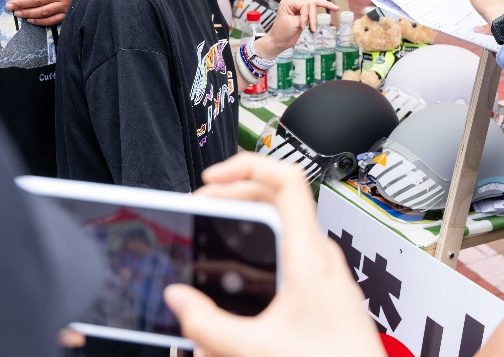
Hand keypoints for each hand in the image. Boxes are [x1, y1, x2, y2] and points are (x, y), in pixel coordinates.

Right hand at [164, 154, 381, 356]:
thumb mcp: (258, 349)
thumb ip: (210, 326)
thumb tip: (179, 301)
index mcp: (310, 255)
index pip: (286, 179)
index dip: (246, 165)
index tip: (213, 177)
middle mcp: (321, 256)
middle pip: (273, 201)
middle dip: (231, 199)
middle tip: (199, 211)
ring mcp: (325, 273)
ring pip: (278, 232)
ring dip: (241, 230)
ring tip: (212, 242)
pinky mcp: (323, 293)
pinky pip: (286, 259)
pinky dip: (256, 259)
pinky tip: (237, 285)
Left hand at [259, 0, 339, 59]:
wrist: (278, 42)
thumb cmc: (282, 32)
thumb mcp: (293, 23)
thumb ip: (304, 16)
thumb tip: (313, 13)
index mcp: (288, 1)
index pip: (305, 5)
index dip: (307, 16)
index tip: (303, 27)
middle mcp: (294, 1)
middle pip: (311, 2)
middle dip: (318, 11)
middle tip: (332, 12)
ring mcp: (299, 6)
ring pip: (315, 3)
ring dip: (322, 10)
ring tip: (334, 9)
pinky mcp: (303, 12)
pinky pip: (313, 3)